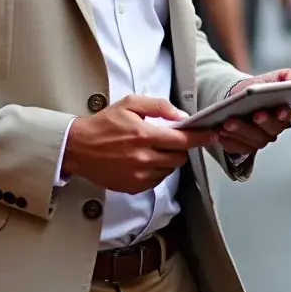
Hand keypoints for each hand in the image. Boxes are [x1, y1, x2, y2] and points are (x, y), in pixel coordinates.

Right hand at [62, 95, 216, 194]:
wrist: (78, 148)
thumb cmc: (104, 124)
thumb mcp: (130, 104)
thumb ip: (158, 106)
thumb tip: (182, 116)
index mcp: (144, 135)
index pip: (182, 139)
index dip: (200, 138)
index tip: (212, 135)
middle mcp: (143, 158)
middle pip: (179, 157)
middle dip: (180, 147)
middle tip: (170, 138)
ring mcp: (138, 175)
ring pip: (169, 170)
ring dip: (168, 159)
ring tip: (154, 148)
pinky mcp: (132, 187)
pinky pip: (156, 180)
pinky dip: (157, 170)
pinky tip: (145, 160)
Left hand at [218, 69, 290, 155]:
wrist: (237, 97)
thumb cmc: (258, 88)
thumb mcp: (274, 78)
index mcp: (284, 114)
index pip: (289, 117)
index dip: (285, 115)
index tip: (279, 110)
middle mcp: (274, 131)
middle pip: (271, 131)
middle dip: (263, 123)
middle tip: (254, 115)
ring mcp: (259, 140)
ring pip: (253, 140)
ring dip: (241, 131)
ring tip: (228, 122)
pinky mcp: (244, 147)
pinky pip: (237, 147)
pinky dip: (228, 140)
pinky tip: (219, 132)